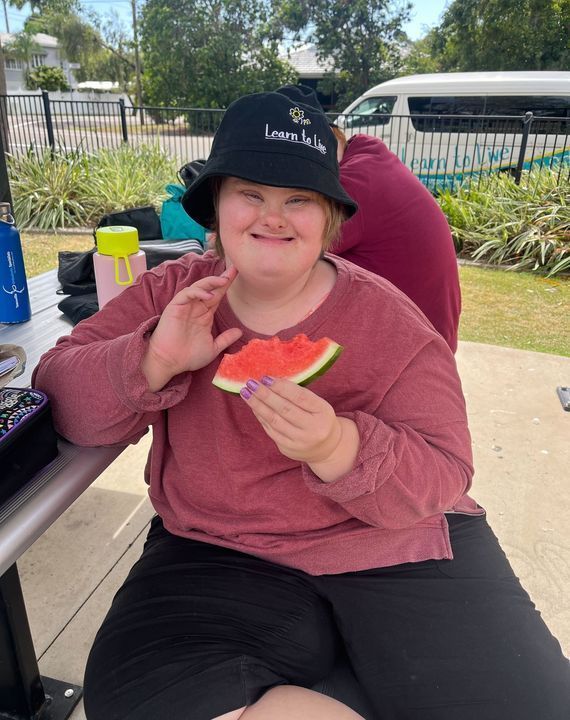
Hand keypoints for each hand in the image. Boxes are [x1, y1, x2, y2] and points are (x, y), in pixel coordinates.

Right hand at [142, 266, 241, 390]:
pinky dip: (197, 292)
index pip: (217, 296)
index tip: (237, 275)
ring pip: (198, 287)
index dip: (226, 286)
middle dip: (222, 278)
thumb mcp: (212, 348)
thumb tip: (240, 332)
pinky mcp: (175, 307)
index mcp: (204, 315)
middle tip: (234, 270)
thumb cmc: (188, 356)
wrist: (169, 362)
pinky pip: (186, 294)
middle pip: (210, 288)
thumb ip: (225, 339)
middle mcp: (195, 308)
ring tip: (223, 280)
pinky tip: (208, 296)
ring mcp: (185, 306)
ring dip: (211, 282)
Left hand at [241, 377, 358, 480]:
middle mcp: (313, 429)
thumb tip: (271, 381)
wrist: (327, 448)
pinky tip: (253, 406)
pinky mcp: (287, 449)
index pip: (300, 397)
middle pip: (285, 410)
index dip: (281, 387)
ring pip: (274, 421)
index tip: (265, 377)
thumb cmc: (319, 419)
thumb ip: (299, 394)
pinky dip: (260, 416)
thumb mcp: (318, 405)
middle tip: (251, 383)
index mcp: (323, 413)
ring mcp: (299, 442)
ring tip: (246, 393)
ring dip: (258, 405)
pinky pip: (270, 430)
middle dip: (265, 395)